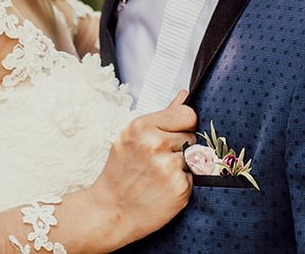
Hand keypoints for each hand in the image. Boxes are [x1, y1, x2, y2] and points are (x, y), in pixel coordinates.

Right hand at [87, 90, 196, 245]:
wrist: (112, 211)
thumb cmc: (121, 172)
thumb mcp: (132, 137)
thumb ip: (163, 115)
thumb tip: (184, 94)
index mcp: (141, 126)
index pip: (187, 114)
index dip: (183, 125)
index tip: (174, 134)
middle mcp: (155, 144)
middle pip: (191, 136)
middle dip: (180, 147)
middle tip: (158, 160)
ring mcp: (168, 167)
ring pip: (193, 157)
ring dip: (182, 165)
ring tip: (159, 175)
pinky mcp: (180, 188)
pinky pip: (193, 177)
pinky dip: (182, 183)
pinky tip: (164, 188)